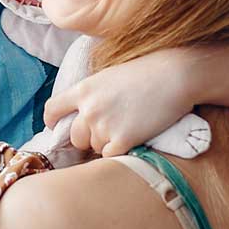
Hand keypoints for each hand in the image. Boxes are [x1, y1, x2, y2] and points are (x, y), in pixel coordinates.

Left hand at [44, 48, 197, 156]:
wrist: (175, 75)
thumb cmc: (148, 72)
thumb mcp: (111, 75)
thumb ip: (93, 93)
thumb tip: (83, 113)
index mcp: (84, 89)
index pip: (53, 110)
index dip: (52, 121)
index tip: (56, 126)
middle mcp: (89, 109)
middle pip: (75, 136)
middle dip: (88, 137)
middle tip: (110, 129)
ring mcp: (104, 125)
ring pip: (95, 147)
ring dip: (108, 143)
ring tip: (129, 126)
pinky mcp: (122, 140)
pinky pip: (110, 156)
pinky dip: (120, 151)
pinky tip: (133, 138)